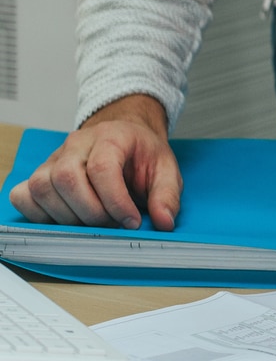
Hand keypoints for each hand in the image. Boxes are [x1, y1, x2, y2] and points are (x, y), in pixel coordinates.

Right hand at [10, 95, 180, 229]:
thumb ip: (167, 194)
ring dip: (67, 217)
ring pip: (42, 188)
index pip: (102, 168)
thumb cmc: (141, 154)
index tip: (131, 221)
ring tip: (93, 223)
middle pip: (67, 179)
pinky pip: (23, 195)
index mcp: (111, 136)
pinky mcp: (40, 174)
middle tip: (112, 224)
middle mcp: (77, 144)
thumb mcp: (165, 169)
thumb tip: (163, 222)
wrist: (125, 137)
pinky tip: (66, 219)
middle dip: (91, 212)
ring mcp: (54, 158)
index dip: (115, 202)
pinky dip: (39, 214)